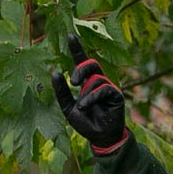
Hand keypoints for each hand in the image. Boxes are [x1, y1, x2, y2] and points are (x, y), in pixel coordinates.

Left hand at [50, 32, 129, 153]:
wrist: (99, 137)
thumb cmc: (85, 123)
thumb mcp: (68, 108)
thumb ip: (62, 92)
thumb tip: (55, 72)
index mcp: (86, 82)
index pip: (82, 61)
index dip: (77, 48)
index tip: (70, 35)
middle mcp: (97, 81)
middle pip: (90, 64)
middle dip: (81, 68)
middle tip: (73, 81)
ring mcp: (108, 87)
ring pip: (96, 79)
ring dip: (86, 94)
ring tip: (82, 107)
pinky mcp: (116, 95)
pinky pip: (104, 88)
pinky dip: (93, 97)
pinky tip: (85, 106)